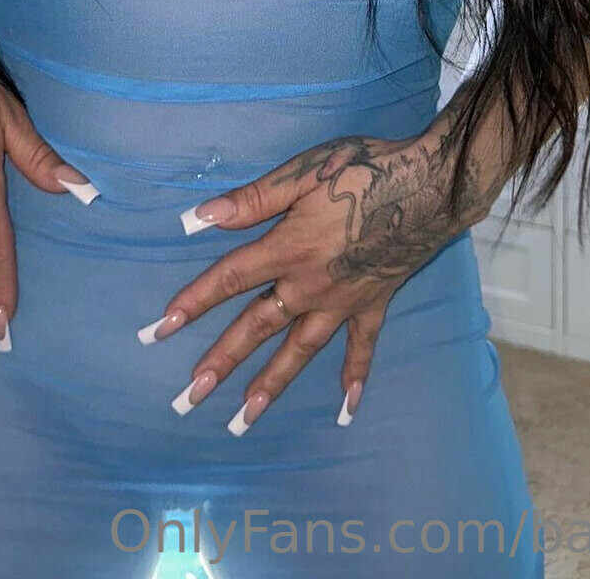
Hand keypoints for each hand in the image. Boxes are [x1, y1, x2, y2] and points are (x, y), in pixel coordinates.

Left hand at [142, 132, 475, 430]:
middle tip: (189, 398)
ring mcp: (343, 301)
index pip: (229, 279)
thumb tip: (198, 218)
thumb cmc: (363, 170)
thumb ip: (251, 200)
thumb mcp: (302, 173)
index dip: (193, 302)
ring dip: (271, 385)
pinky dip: (354, 377)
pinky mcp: (374, 304)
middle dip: (221, 362)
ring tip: (243, 419)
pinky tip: (346, 408)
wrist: (429, 187)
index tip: (160, 329)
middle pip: (257, 327)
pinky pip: (362, 348)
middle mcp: (310, 285)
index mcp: (288, 249)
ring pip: (300, 350)